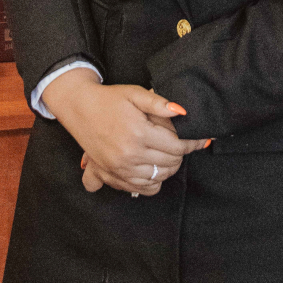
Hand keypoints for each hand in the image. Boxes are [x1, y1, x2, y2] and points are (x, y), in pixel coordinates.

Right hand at [41, 68, 207, 194]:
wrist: (80, 108)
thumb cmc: (109, 99)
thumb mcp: (135, 94)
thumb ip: (158, 103)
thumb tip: (182, 111)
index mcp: (138, 133)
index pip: (176, 146)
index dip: (192, 143)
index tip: (202, 139)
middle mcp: (129, 155)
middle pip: (170, 164)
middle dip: (182, 154)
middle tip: (185, 143)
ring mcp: (120, 169)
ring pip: (159, 178)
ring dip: (170, 167)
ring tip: (171, 153)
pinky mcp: (113, 177)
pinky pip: (143, 189)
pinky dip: (154, 181)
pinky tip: (155, 167)